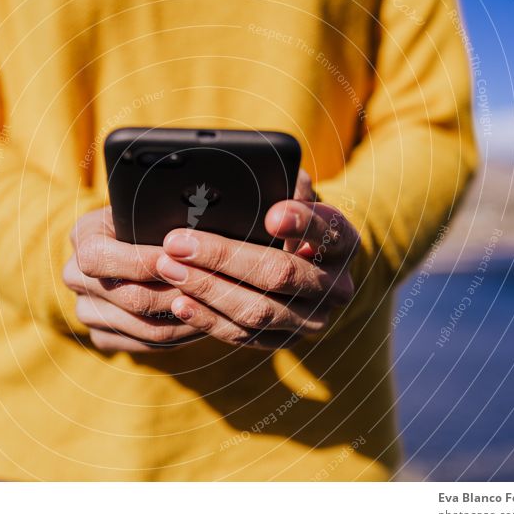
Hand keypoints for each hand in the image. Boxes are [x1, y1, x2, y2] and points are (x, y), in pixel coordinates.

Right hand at [63, 208, 201, 352]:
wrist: (136, 242)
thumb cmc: (150, 219)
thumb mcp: (149, 208)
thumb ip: (161, 219)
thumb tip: (192, 237)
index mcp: (82, 238)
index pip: (100, 257)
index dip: (143, 261)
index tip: (182, 258)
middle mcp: (75, 277)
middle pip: (131, 298)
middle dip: (178, 293)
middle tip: (215, 290)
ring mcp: (87, 311)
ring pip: (145, 328)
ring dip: (186, 319)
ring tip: (218, 309)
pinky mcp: (103, 336)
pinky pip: (146, 345)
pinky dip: (179, 335)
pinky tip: (203, 321)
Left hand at [155, 172, 359, 348]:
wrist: (301, 265)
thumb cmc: (286, 217)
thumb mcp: (291, 194)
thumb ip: (283, 182)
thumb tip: (267, 173)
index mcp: (343, 242)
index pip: (328, 230)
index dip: (301, 223)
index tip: (271, 215)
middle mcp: (334, 285)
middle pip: (279, 274)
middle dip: (223, 256)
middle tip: (177, 242)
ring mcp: (311, 320)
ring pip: (257, 310)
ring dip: (207, 289)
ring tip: (169, 269)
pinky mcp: (283, 341)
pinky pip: (243, 335)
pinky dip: (207, 319)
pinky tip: (179, 302)